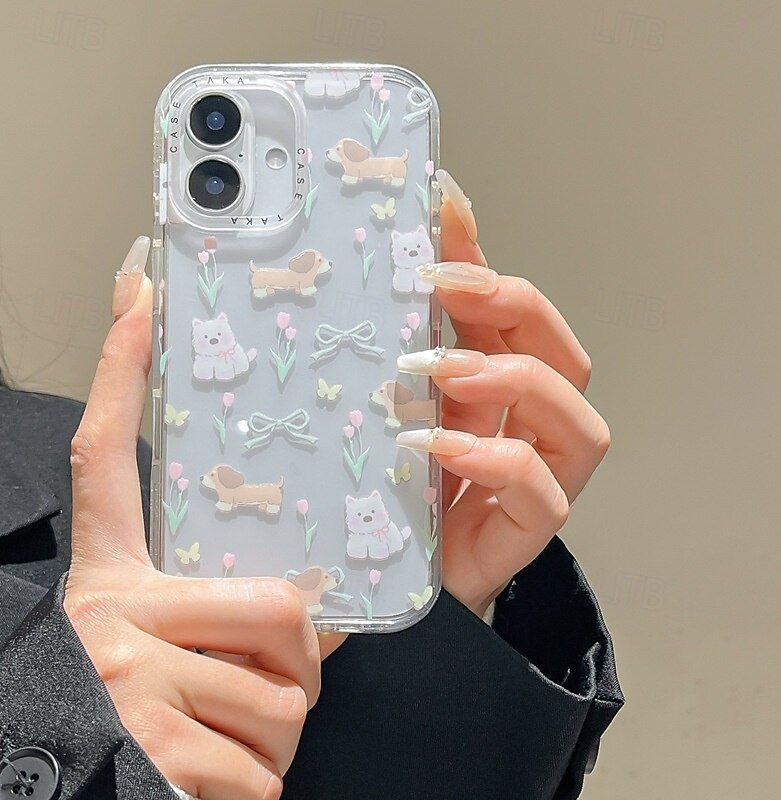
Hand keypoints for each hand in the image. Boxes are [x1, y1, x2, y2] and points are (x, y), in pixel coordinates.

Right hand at [64, 237, 343, 799]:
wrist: (68, 790)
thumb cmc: (136, 720)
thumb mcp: (174, 654)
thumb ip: (237, 621)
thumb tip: (323, 620)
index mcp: (112, 578)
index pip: (110, 456)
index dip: (124, 373)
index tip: (138, 292)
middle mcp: (106, 613)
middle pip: (278, 608)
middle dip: (298, 668)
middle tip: (266, 691)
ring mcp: (121, 677)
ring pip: (280, 698)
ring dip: (276, 736)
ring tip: (230, 742)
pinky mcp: (143, 746)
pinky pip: (260, 766)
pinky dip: (255, 787)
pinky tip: (211, 784)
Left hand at [396, 171, 610, 617]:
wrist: (376, 579)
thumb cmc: (380, 488)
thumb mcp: (380, 401)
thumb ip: (386, 342)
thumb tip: (364, 267)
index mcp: (491, 387)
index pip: (509, 310)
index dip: (485, 258)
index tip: (441, 213)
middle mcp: (522, 425)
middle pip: (562, 353)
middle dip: (514, 307)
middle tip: (446, 287)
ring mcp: (533, 479)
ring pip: (578, 421)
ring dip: (517, 381)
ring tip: (446, 371)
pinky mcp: (521, 533)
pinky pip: (545, 495)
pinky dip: (501, 462)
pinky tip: (442, 448)